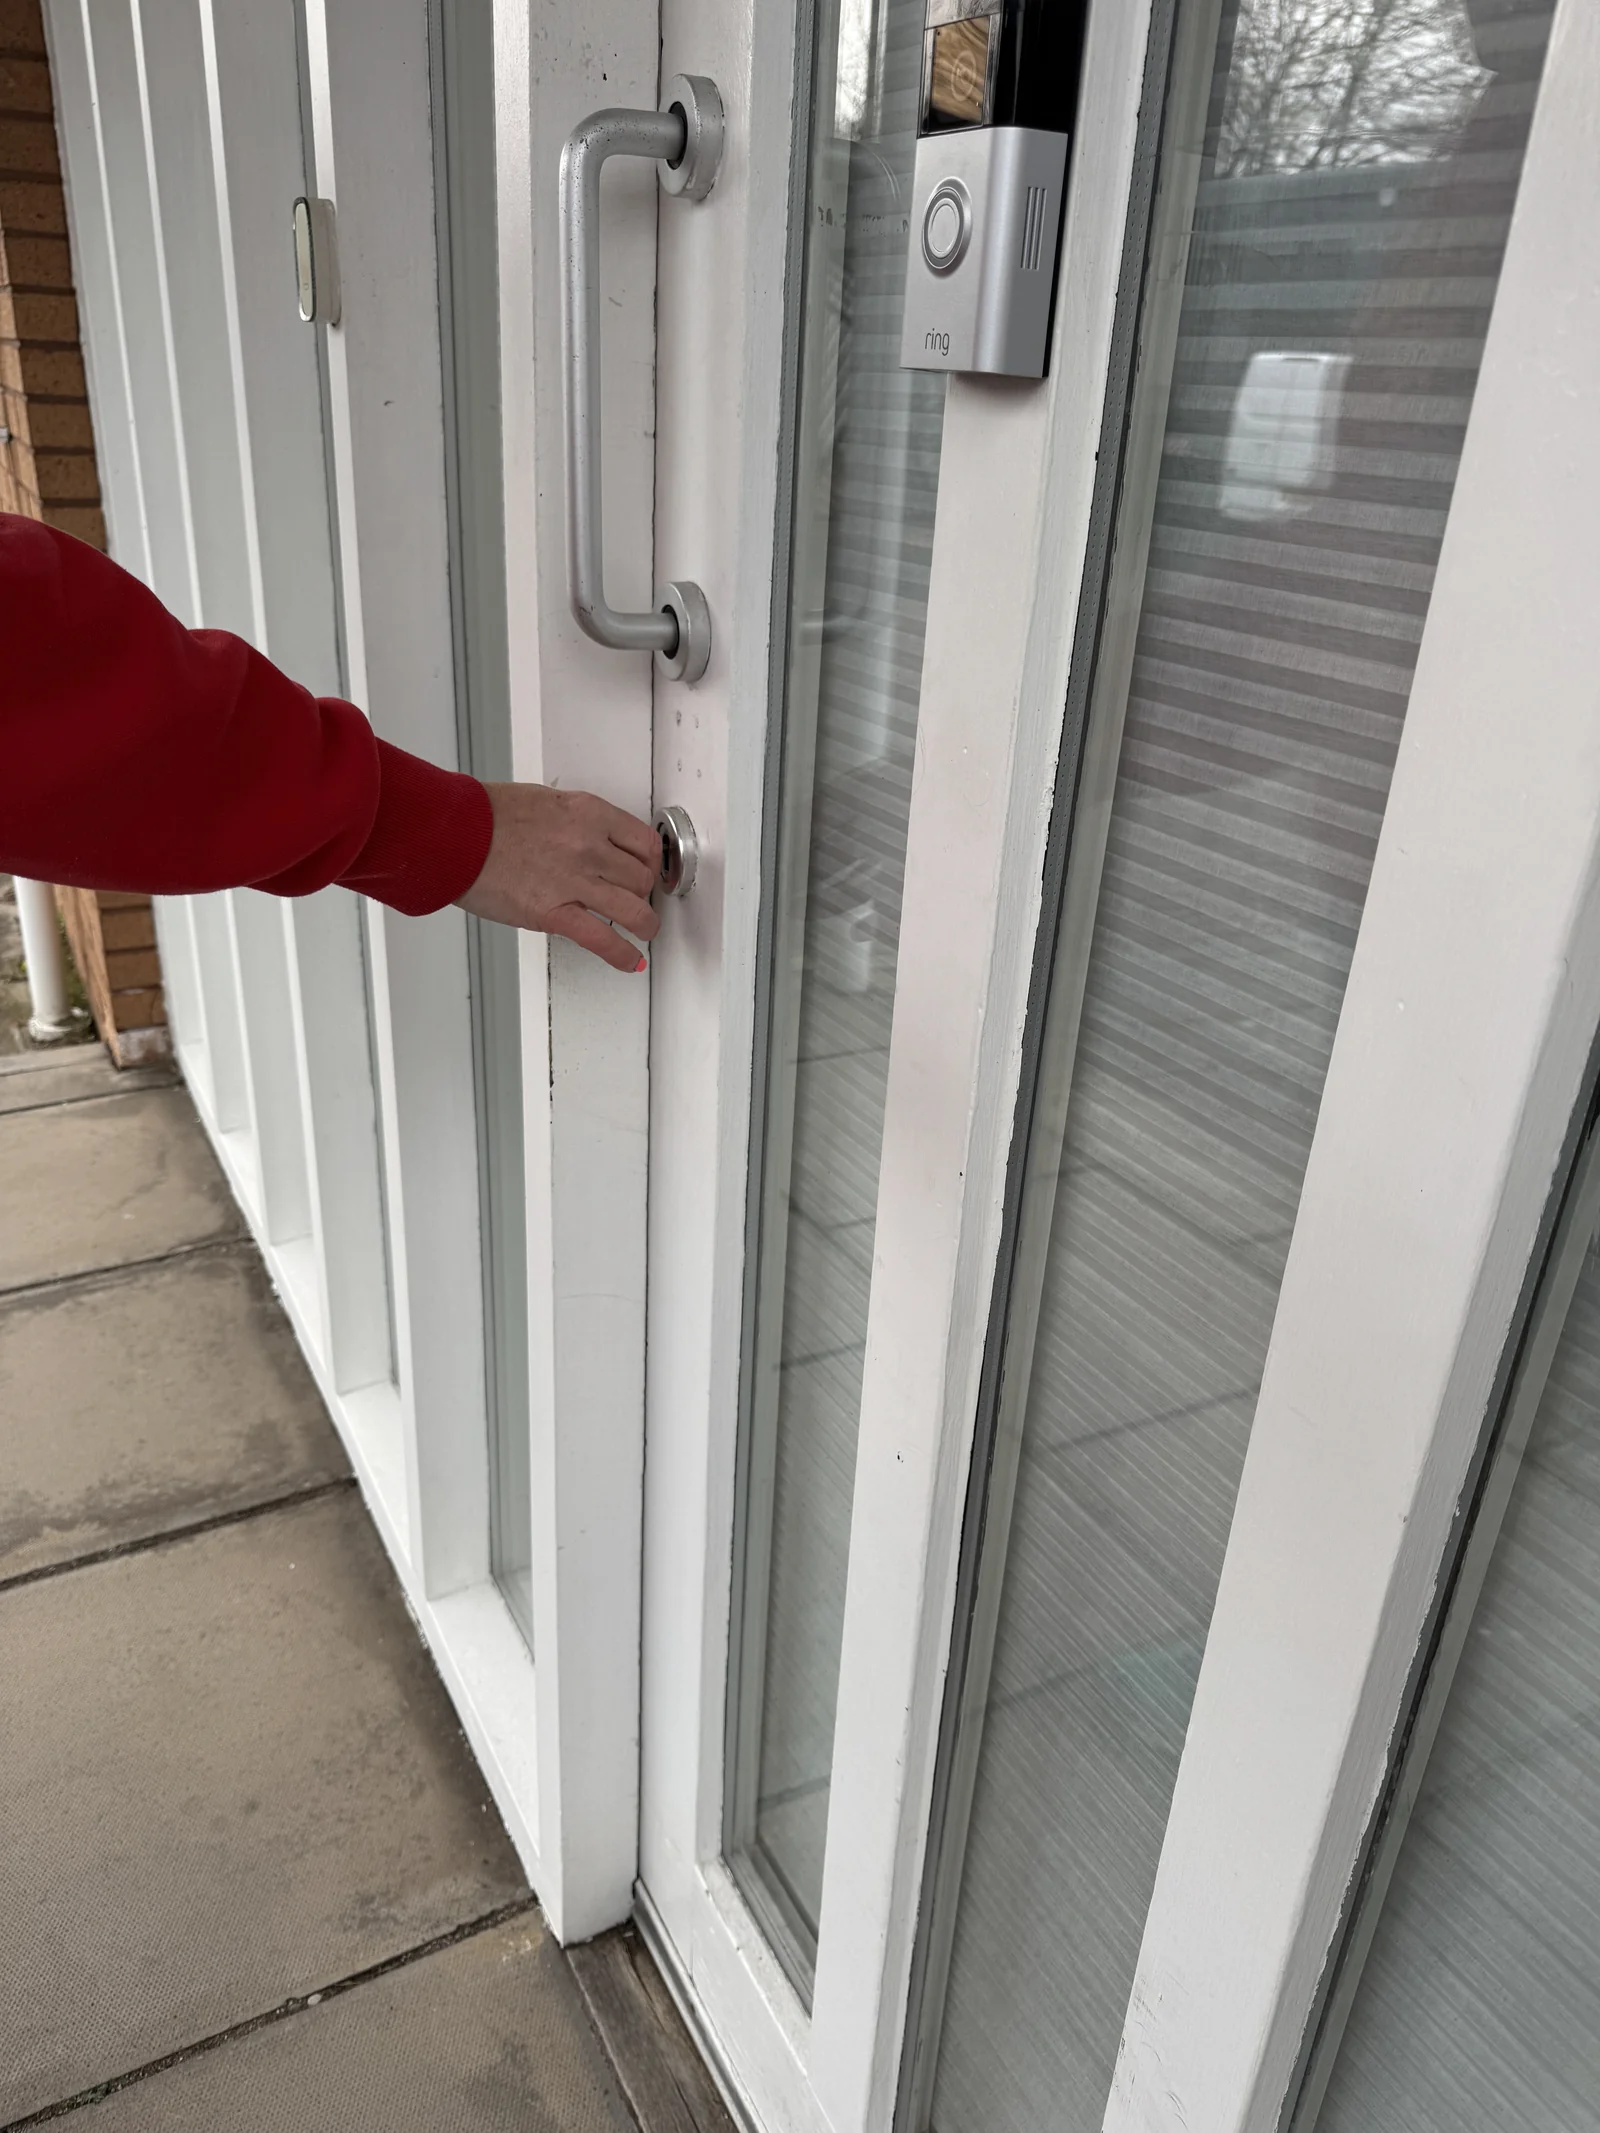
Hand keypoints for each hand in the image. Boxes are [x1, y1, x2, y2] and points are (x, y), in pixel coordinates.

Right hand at [455, 781, 661, 972]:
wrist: (453, 834)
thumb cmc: (485, 815)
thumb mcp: (544, 802)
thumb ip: (574, 822)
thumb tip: (588, 839)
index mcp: (588, 813)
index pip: (644, 843)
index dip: (651, 863)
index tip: (648, 871)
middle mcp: (589, 846)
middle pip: (641, 878)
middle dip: (643, 893)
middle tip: (638, 900)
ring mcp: (573, 881)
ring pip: (634, 911)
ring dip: (645, 925)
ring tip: (645, 932)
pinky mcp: (553, 913)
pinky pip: (602, 940)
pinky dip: (622, 955)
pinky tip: (630, 961)